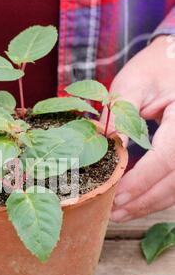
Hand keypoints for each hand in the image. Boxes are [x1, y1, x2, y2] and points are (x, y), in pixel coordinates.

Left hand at [108, 36, 174, 221]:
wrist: (174, 60)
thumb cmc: (153, 69)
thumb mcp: (131, 85)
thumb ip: (119, 116)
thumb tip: (105, 148)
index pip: (166, 158)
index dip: (141, 181)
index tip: (115, 197)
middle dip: (144, 201)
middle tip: (114, 214)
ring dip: (151, 203)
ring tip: (122, 214)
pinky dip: (159, 194)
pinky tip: (138, 201)